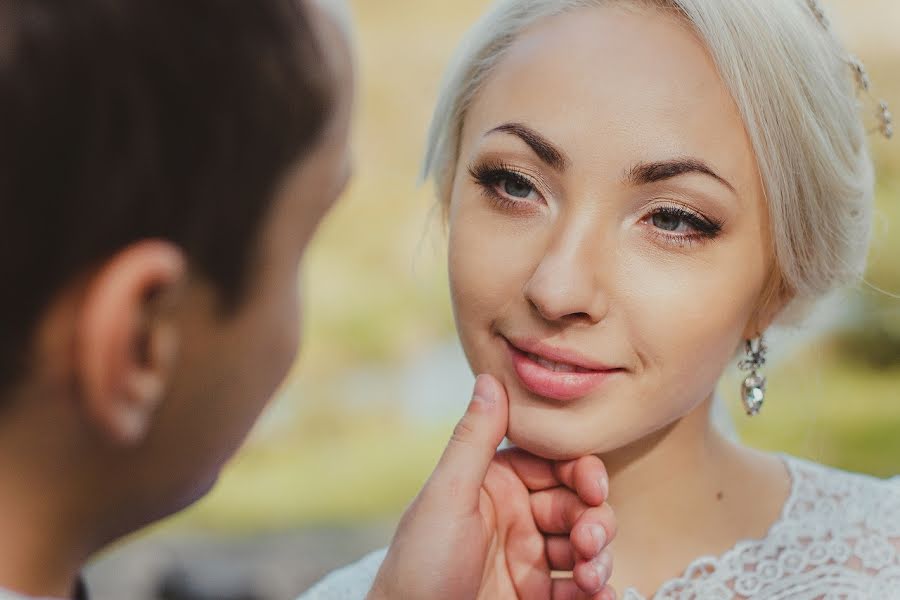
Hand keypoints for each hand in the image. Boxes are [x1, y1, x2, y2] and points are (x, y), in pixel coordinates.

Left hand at [368, 374, 616, 599]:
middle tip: (590, 541)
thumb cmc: (419, 567)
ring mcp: (527, 560)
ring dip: (598, 557)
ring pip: (583, 547)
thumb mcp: (447, 498)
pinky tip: (599, 595)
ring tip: (590, 577)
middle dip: (593, 520)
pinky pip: (578, 591)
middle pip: (575, 506)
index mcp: (495, 486)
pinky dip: (596, 591)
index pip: (552, 465)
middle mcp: (515, 518)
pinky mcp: (536, 598)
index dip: (580, 472)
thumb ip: (474, 440)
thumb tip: (490, 376)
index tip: (594, 487)